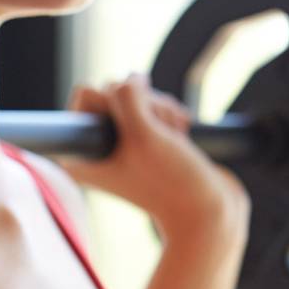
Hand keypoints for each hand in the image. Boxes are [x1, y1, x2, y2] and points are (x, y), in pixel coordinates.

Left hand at [56, 74, 249, 239]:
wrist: (207, 210)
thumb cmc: (171, 180)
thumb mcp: (142, 134)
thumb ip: (127, 97)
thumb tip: (130, 78)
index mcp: (80, 154)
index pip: (85, 93)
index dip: (116, 99)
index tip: (133, 129)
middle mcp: (96, 149)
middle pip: (115, 91)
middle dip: (145, 104)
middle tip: (160, 135)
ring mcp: (122, 144)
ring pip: (139, 97)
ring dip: (162, 110)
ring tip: (175, 138)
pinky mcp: (146, 140)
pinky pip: (155, 107)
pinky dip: (171, 115)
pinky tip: (181, 135)